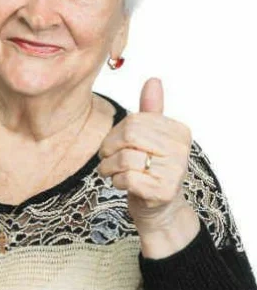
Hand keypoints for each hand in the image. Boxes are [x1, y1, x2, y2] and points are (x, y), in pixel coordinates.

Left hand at [97, 77, 193, 235]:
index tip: (113, 144)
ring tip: (111, 172)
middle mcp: (181, 150)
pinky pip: (126, 178)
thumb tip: (154, 80)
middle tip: (106, 159)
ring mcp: (175, 172)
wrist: (159, 209)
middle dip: (109, 148)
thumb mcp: (150, 138)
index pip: (134, 120)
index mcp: (179, 131)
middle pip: (128, 137)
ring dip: (109, 167)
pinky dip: (116, 181)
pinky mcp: (162, 192)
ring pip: (125, 158)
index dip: (115, 133)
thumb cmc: (151, 169)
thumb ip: (151, 111)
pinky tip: (121, 184)